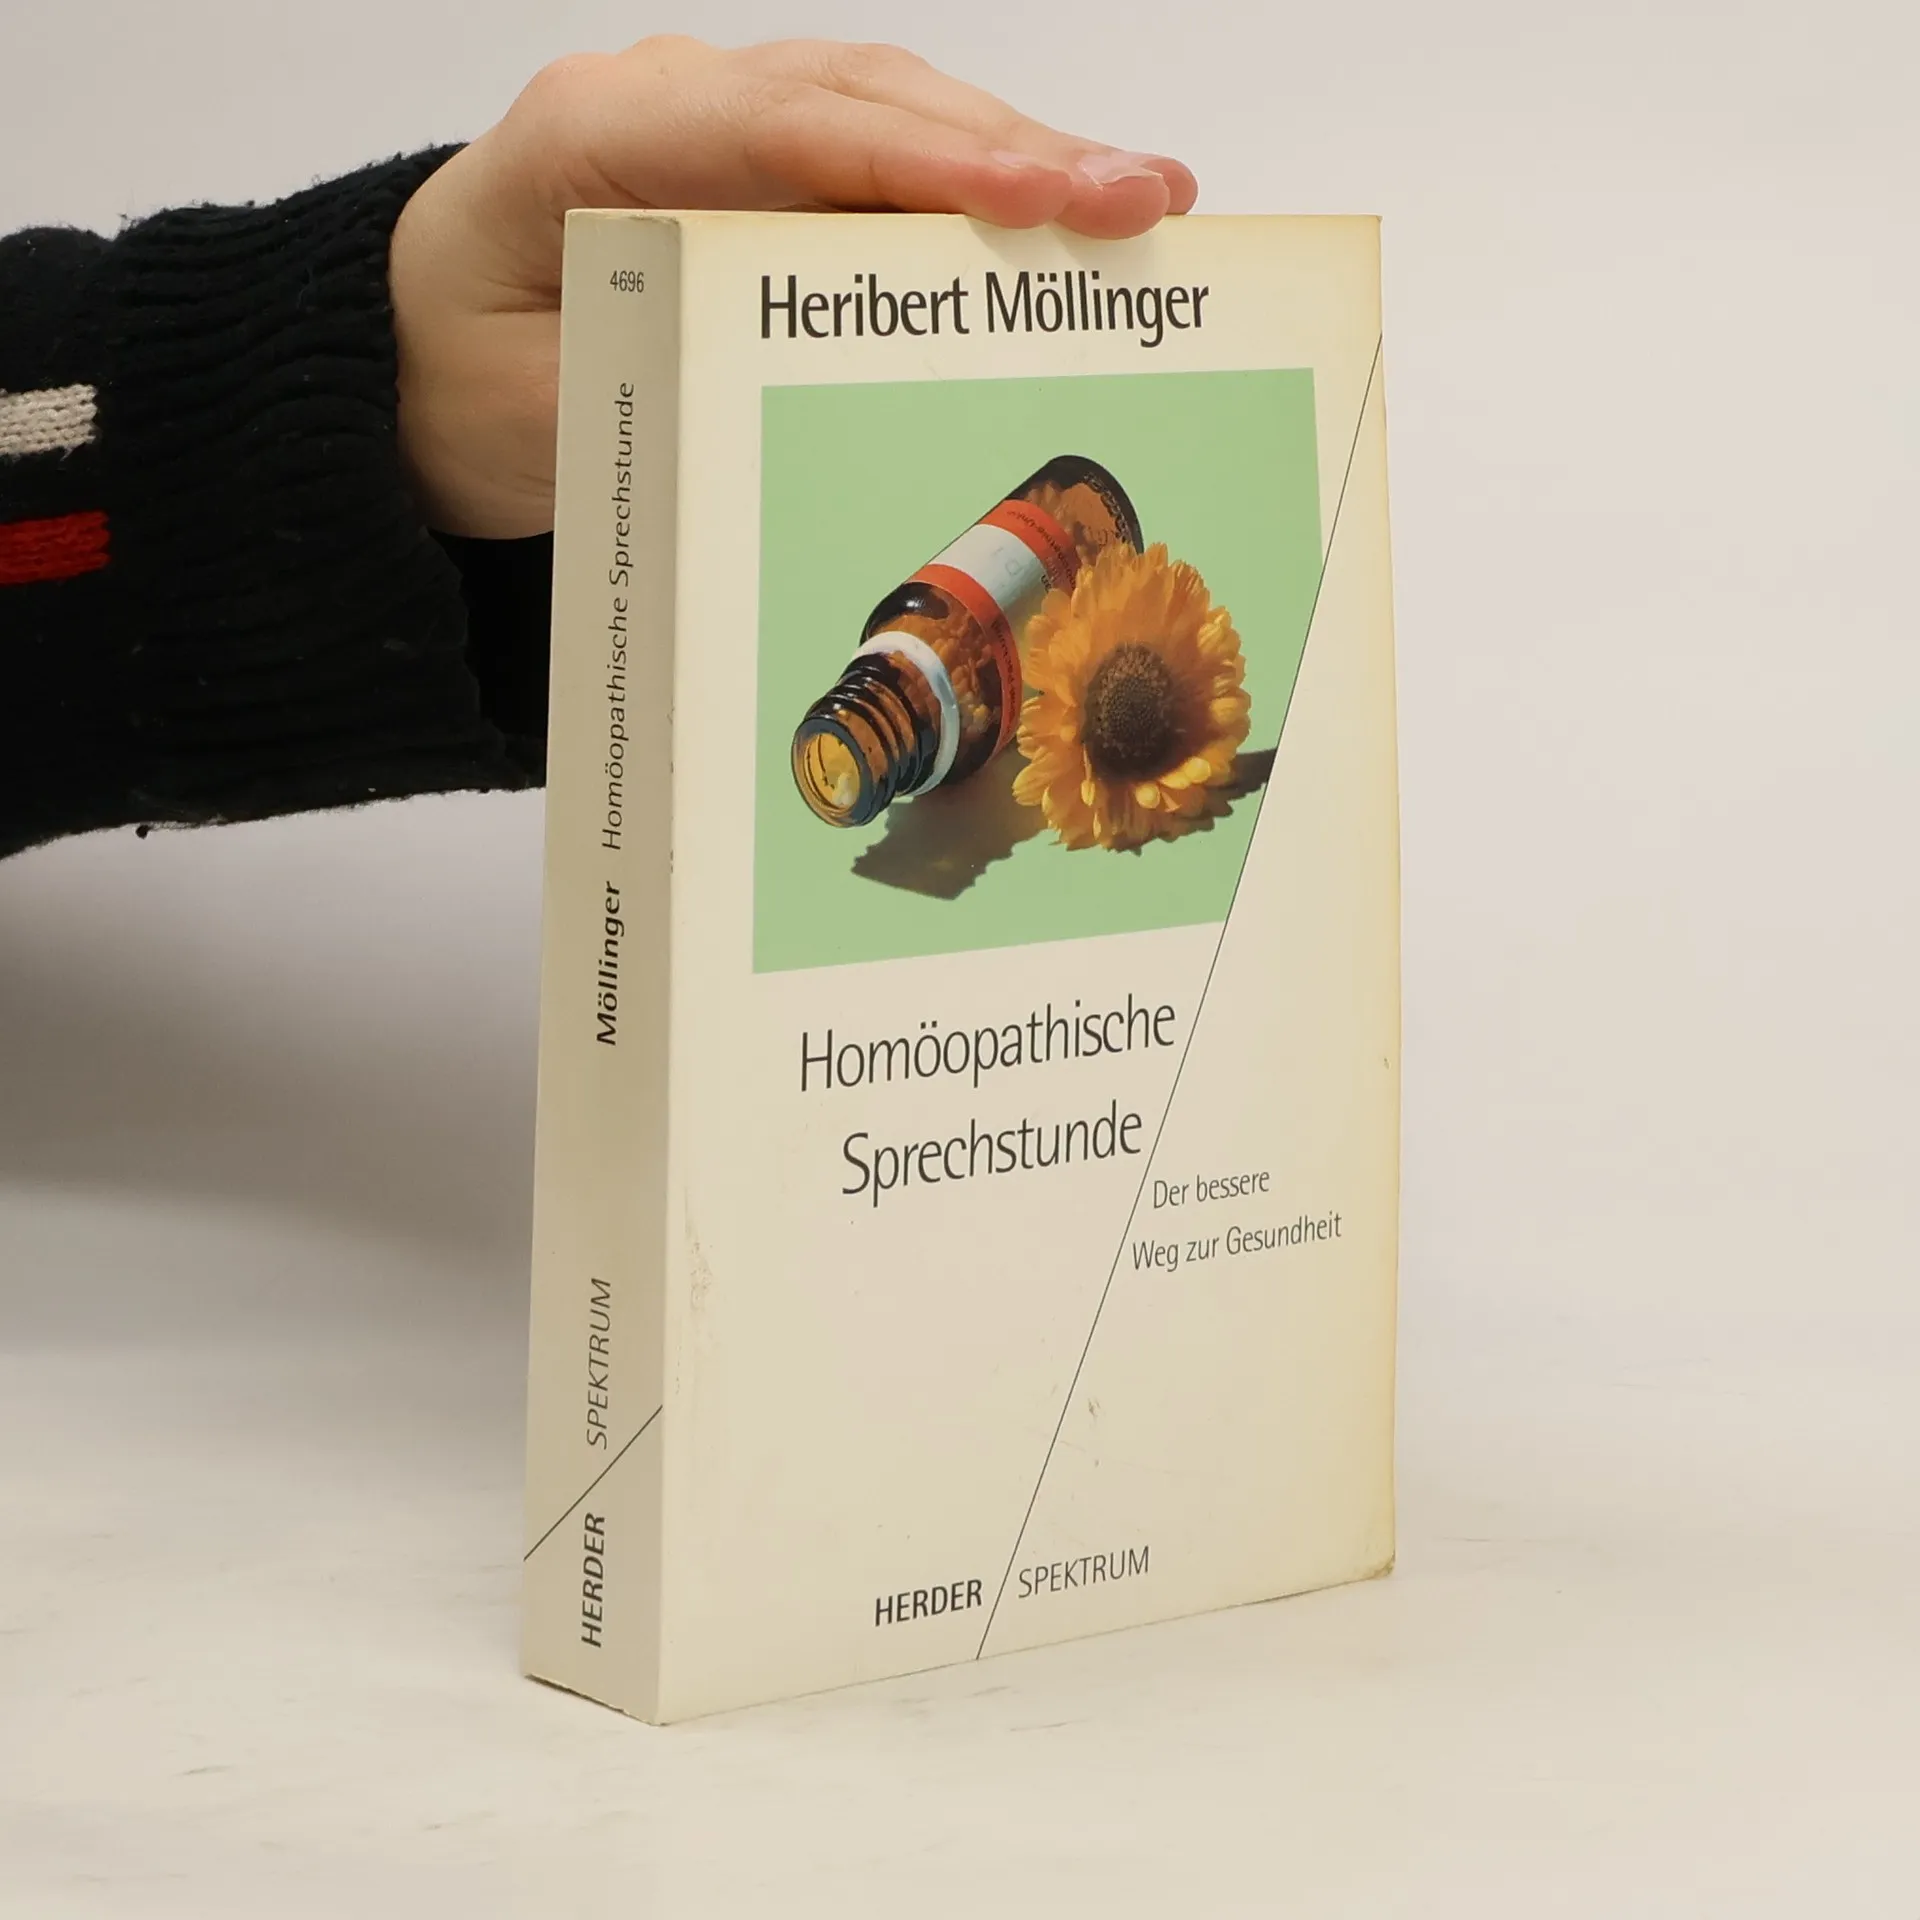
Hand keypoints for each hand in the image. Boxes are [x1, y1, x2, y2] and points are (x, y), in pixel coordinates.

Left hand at [390, 37, 1197, 538]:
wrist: (411, 362)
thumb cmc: (460, 379)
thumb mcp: (532, 414)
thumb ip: (654, 389)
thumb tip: (792, 394)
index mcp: (594, 136)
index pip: (786, 131)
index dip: (925, 160)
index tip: (1040, 193)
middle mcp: (670, 104)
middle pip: (862, 104)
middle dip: (1011, 149)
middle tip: (1144, 199)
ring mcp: (719, 127)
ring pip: (887, 118)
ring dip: (1015, 160)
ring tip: (1139, 206)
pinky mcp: (757, 174)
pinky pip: (877, 164)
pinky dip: (971, 193)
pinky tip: (1059, 221)